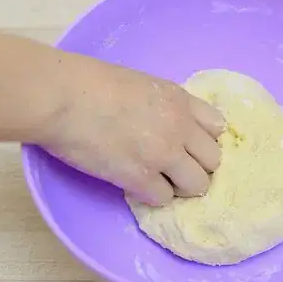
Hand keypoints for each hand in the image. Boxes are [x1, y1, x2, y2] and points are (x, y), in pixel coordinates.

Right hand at [41, 57, 224, 205]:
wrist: (63, 97)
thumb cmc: (94, 82)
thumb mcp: (145, 83)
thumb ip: (168, 105)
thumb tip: (173, 125)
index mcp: (181, 101)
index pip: (219, 128)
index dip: (207, 140)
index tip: (193, 146)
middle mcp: (181, 129)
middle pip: (214, 161)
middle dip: (199, 166)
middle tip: (178, 168)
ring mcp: (163, 155)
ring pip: (198, 185)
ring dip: (182, 186)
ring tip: (161, 181)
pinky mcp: (140, 178)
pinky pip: (164, 199)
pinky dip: (153, 196)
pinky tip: (137, 186)